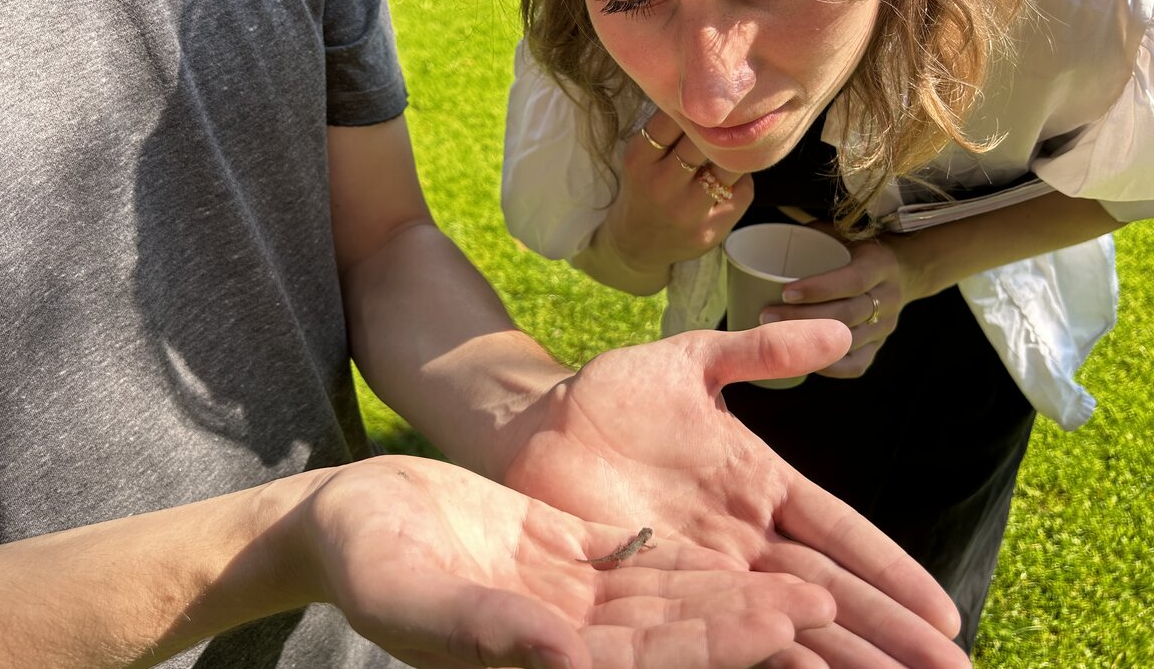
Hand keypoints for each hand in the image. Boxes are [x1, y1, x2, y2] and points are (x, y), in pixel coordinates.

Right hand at [296, 455, 836, 668]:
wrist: (348, 516)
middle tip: (823, 607)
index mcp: (526, 661)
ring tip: (807, 587)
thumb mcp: (410, 592)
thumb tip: (562, 658)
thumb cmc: (362, 558)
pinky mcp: (566, 558)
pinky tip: (743, 555)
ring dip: (734, 597)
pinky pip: (639, 562)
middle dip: (747, 627)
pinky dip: (690, 562)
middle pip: (671, 638)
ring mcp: (568, 601)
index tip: (777, 626)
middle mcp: (561, 642)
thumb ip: (482, 628)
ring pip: (667, 602)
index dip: (711, 646)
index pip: (638, 663)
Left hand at [505, 321, 969, 667]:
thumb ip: (761, 353)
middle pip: (827, 592)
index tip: (946, 614)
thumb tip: (841, 336)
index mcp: (762, 485)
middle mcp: (743, 538)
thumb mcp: (694, 361)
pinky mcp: (654, 589)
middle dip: (888, 635)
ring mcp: (702, 569)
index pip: (842, 534)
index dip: (891, 572)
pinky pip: (713, 630)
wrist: (538, 421)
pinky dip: (759, 656)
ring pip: (781, 622)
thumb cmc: (615, 394)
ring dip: (838, 658)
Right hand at [597, 110, 752, 281]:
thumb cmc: (644, 188)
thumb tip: (711, 93)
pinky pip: (742, 191)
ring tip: (736, 147)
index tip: (708, 97)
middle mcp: (661, 186)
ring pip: (730, 166)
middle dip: (721, 128)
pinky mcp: (710, 230)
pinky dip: (741, 180)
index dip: (695, 106)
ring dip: (737, 154)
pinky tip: (729, 181)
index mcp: (639, 160)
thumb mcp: (641, 158)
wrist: (637, 244)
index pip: (672, 119)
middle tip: (732, 117)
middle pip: (705, 141)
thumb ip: (667, 131)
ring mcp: (687, 212)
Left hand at [762, 234, 913, 377]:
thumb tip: (768, 240)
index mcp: (881, 265)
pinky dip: (826, 365)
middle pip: (846, 314)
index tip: (785, 291)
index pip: (854, 280)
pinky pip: (855, 365)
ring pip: (847, 340)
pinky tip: (800, 358)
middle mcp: (888, 298)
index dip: (820, 288)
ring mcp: (885, 326)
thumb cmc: (856, 249)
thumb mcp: (843, 233)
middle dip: (803, 318)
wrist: (902, 272)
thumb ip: (812, 236)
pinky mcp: (878, 347)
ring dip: (808, 341)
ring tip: (772, 335)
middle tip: (765, 315)